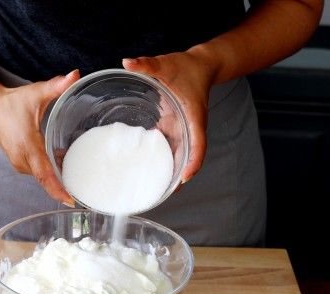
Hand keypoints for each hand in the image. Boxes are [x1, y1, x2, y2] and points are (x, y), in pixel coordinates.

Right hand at [0, 69, 79, 204]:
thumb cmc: (12, 102)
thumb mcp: (36, 93)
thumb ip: (57, 86)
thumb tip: (75, 75)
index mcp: (28, 146)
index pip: (45, 175)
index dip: (58, 189)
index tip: (71, 200)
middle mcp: (22, 159)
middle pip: (46, 180)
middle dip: (64, 187)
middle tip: (85, 191)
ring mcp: (19, 162)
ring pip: (42, 176)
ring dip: (58, 178)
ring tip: (79, 178)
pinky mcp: (19, 162)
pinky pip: (37, 172)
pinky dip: (50, 172)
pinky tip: (63, 165)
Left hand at [123, 49, 219, 182]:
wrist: (201, 66)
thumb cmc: (187, 67)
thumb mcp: (167, 64)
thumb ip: (147, 64)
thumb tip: (128, 62)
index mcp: (194, 117)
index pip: (198, 144)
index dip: (193, 162)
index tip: (183, 178)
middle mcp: (191, 128)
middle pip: (188, 158)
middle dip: (178, 177)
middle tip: (162, 195)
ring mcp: (184, 130)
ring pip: (179, 156)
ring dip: (169, 172)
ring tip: (153, 190)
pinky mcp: (176, 129)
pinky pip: (170, 148)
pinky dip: (161, 159)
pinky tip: (145, 168)